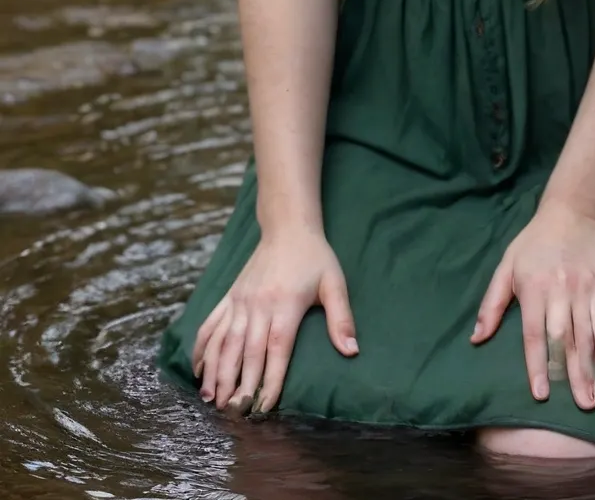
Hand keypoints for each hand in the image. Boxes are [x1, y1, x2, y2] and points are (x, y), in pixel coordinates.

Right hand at [190, 226, 356, 414]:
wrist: (287, 228)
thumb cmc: (315, 258)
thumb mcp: (334, 283)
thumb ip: (341, 318)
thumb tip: (352, 351)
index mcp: (285, 305)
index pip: (277, 350)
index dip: (270, 380)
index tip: (264, 407)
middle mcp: (258, 305)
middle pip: (246, 351)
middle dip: (239, 384)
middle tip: (234, 412)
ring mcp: (240, 301)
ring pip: (224, 341)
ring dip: (216, 372)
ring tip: (211, 400)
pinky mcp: (229, 297)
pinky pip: (211, 325)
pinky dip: (202, 348)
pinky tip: (197, 370)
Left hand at [470, 200, 594, 410]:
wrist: (570, 211)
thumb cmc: (533, 243)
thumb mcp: (506, 267)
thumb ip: (492, 304)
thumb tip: (476, 339)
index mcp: (537, 289)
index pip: (536, 334)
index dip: (538, 365)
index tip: (542, 394)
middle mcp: (566, 290)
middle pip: (571, 338)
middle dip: (577, 373)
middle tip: (584, 405)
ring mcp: (593, 287)